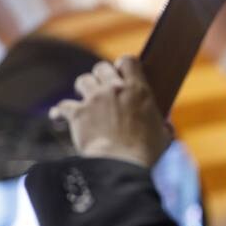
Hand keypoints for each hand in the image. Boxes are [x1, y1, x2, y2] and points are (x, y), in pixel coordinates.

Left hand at [49, 57, 172, 166]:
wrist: (121, 164)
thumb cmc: (146, 152)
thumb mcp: (163, 135)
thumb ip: (162, 124)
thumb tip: (165, 126)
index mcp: (138, 90)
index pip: (128, 61)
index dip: (124, 66)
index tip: (123, 75)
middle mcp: (114, 89)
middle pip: (102, 67)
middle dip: (102, 77)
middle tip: (105, 90)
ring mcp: (94, 99)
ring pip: (83, 80)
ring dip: (84, 90)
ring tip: (88, 102)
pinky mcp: (77, 113)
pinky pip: (63, 106)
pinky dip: (61, 112)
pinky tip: (60, 118)